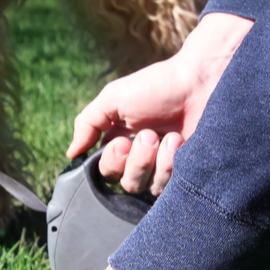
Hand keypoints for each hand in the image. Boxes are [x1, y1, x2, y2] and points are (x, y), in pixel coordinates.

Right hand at [68, 12, 252, 194]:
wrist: (198, 83)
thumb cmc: (156, 86)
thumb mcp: (113, 98)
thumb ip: (87, 124)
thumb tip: (71, 153)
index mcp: (119, 142)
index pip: (105, 172)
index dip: (112, 162)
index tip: (122, 141)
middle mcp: (139, 158)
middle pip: (125, 183)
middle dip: (137, 160)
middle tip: (149, 133)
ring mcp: (162, 166)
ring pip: (147, 187)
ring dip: (155, 160)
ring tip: (168, 135)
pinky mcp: (183, 171)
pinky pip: (169, 185)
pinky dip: (172, 162)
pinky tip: (180, 141)